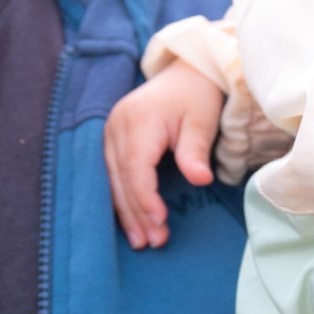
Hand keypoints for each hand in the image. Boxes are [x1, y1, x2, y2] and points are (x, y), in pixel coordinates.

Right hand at [103, 62, 226, 249]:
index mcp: (138, 120)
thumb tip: (200, 180)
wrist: (185, 72)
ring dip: (126, 212)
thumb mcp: (202, 121)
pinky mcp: (112, 139)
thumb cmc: (197, 96)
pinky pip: (112, 174)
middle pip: (121, 178)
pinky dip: (122, 198)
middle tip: (154, 242)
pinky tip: (131, 221)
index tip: (160, 221)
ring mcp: (110, 132)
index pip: (135, 167)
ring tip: (141, 240)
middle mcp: (116, 126)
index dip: (144, 197)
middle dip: (136, 213)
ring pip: (112, 180)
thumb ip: (195, 151)